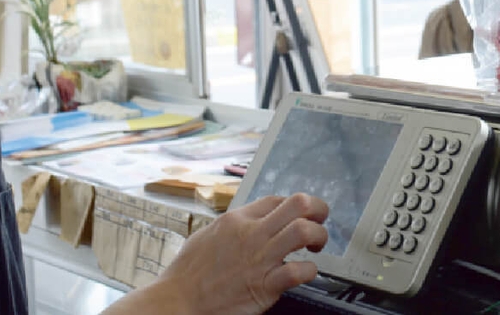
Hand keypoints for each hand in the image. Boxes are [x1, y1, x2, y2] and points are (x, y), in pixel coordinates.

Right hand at [134, 192, 327, 314]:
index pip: (277, 199)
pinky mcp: (265, 285)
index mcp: (237, 219)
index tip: (300, 214)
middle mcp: (252, 233)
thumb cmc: (189, 272)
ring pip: (304, 231)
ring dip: (319, 236)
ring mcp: (260, 258)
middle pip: (298, 204)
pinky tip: (307, 272)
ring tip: (317, 245)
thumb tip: (249, 221)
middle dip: (318, 209)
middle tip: (321, 220)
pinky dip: (310, 270)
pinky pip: (298, 270)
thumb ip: (234, 226)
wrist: (179, 300)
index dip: (295, 204)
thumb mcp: (209, 234)